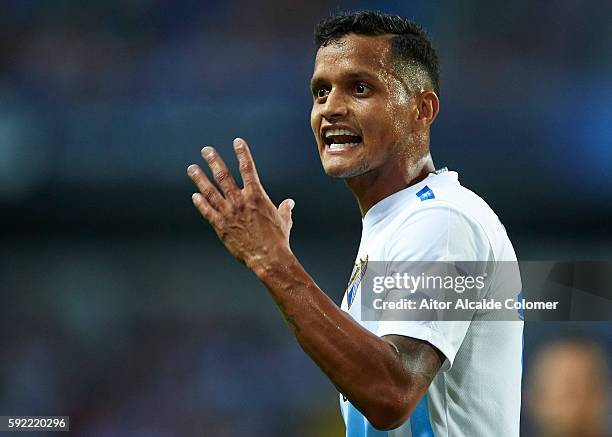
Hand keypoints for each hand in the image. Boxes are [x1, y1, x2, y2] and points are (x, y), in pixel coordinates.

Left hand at [187, 138, 294, 269]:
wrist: (268, 257)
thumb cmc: (278, 239)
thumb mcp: (284, 221)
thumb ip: (285, 209)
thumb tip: (289, 203)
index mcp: (257, 196)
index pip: (248, 168)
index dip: (242, 153)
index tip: (237, 141)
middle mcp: (240, 201)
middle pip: (223, 175)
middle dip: (214, 161)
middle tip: (206, 150)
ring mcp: (228, 213)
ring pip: (210, 191)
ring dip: (200, 178)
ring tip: (192, 168)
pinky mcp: (220, 226)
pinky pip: (207, 212)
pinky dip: (200, 203)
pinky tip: (195, 196)